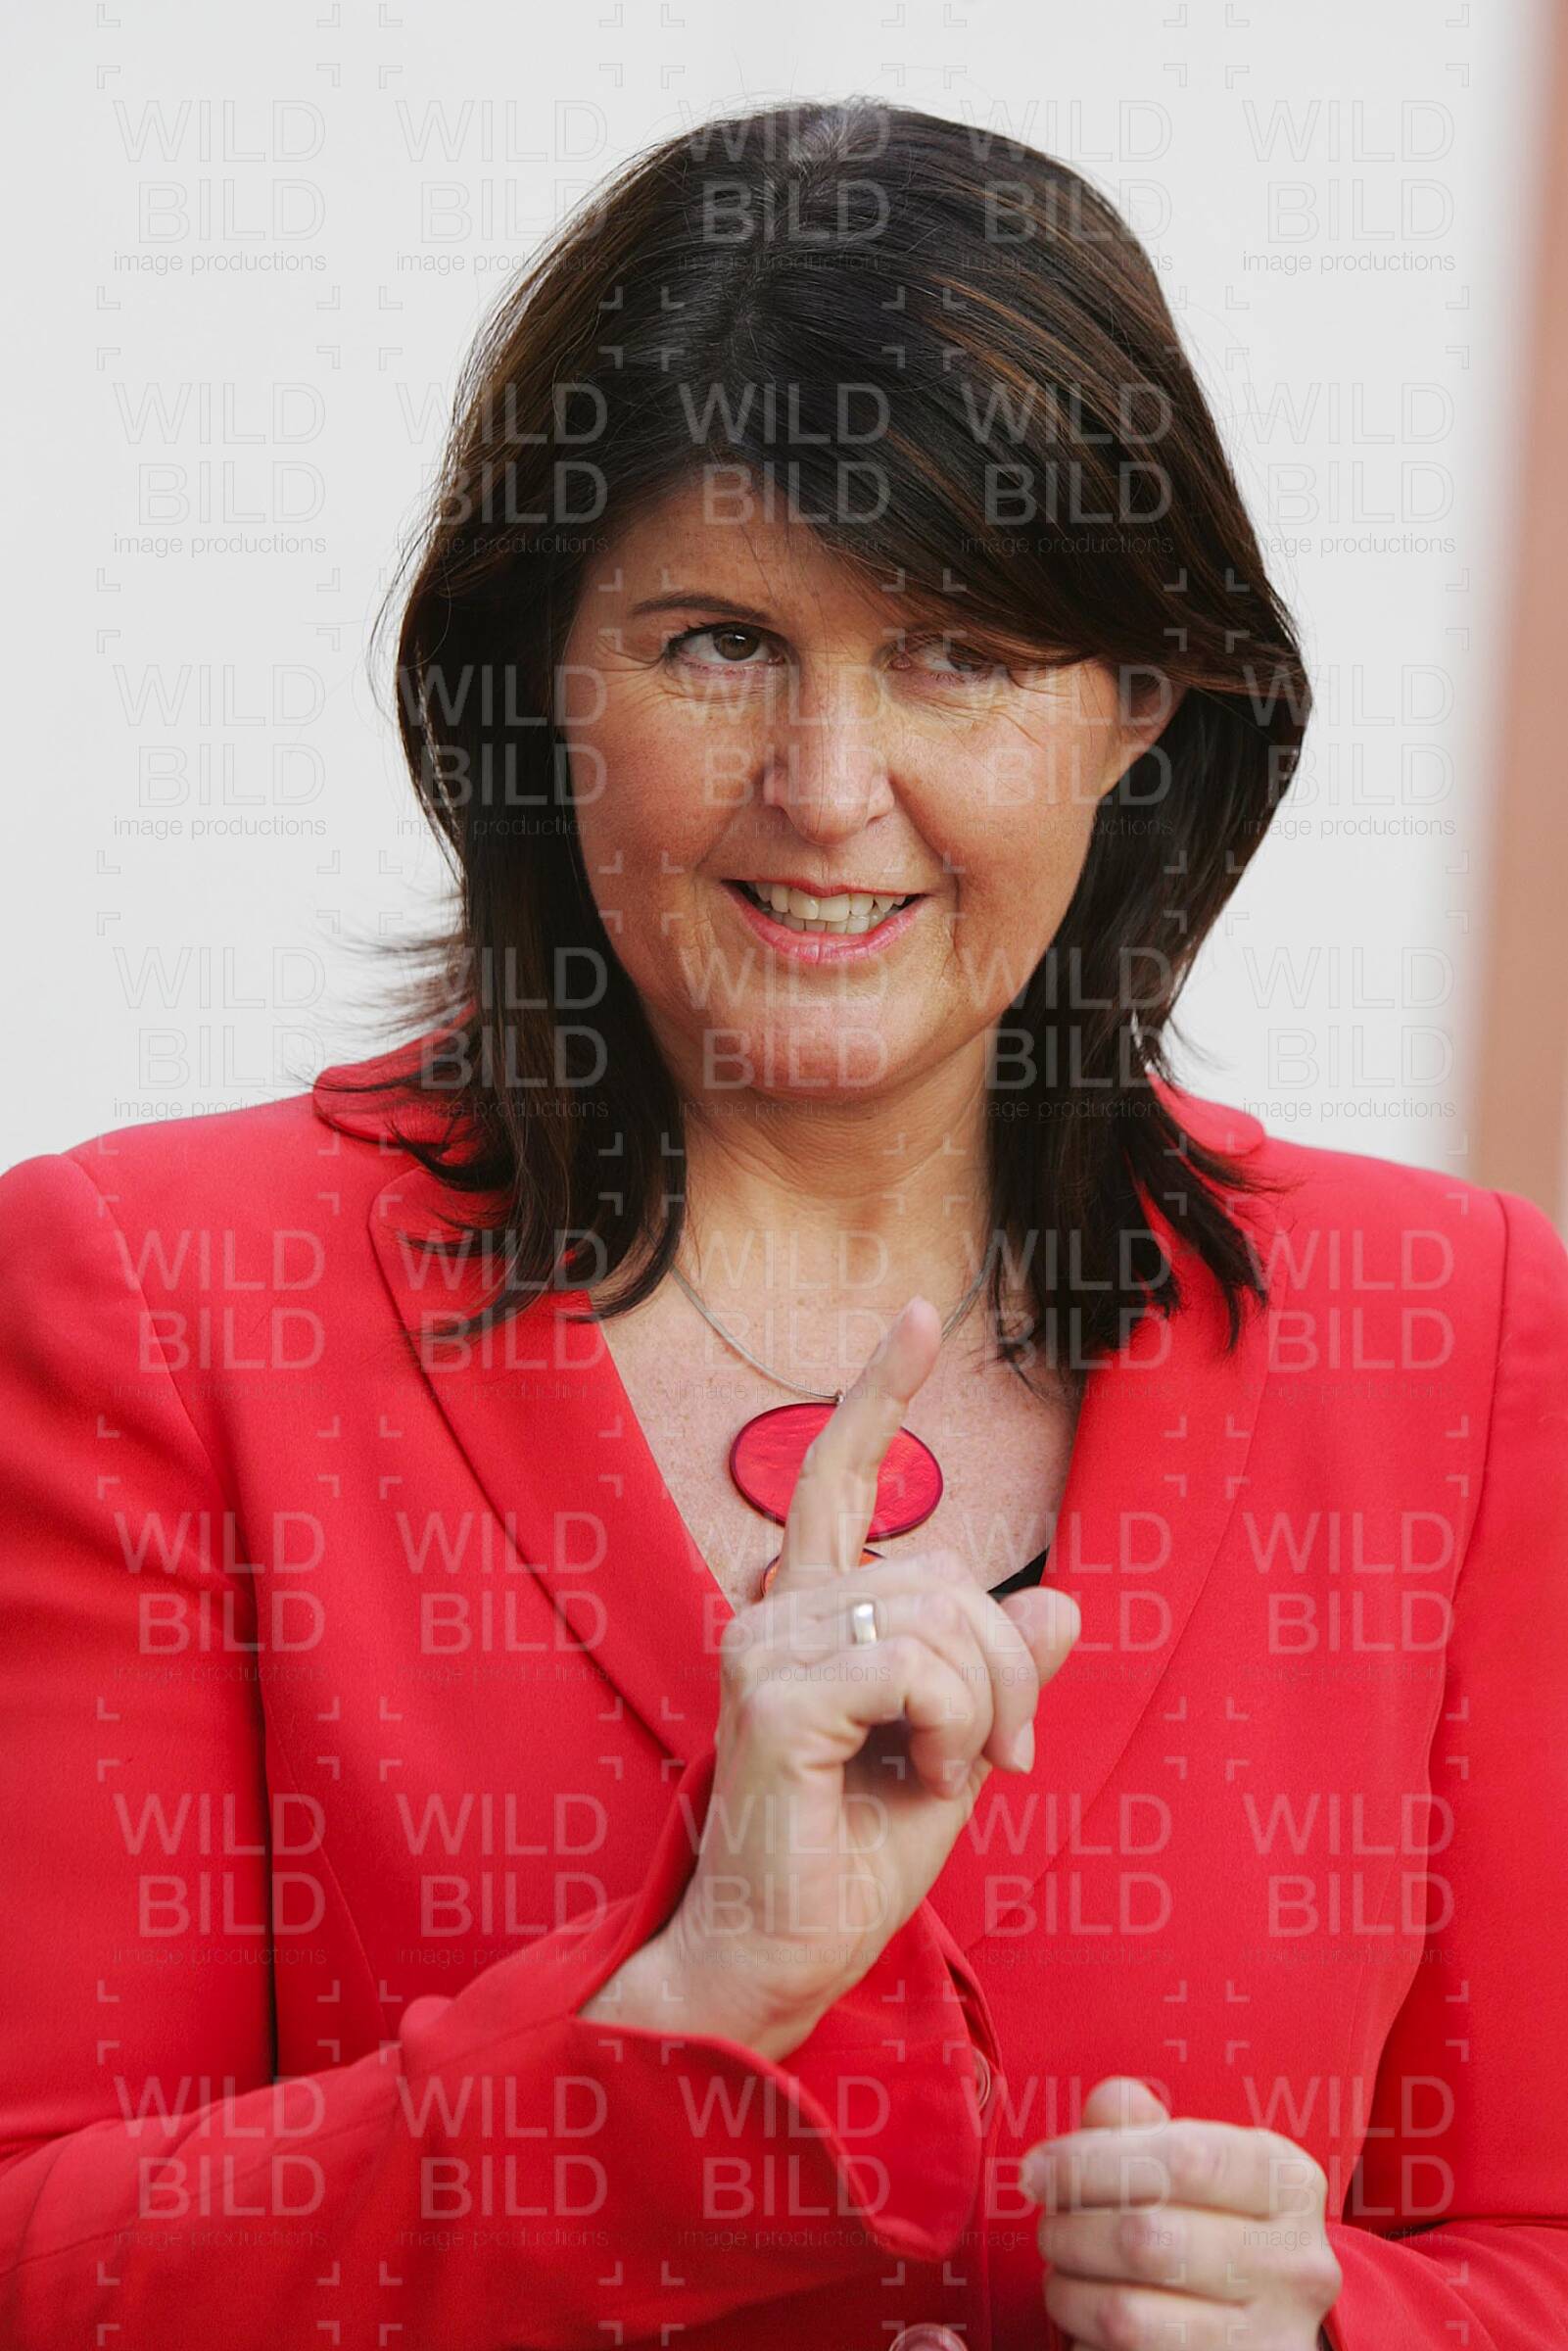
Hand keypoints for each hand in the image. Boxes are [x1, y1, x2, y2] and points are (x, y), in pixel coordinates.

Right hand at [660, 1295, 1081, 2060]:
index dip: (880, 1396)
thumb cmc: (854, 1859)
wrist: (783, 1957)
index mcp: (808, 1614)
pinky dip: (952, 1731)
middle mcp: (773, 1612)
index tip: (920, 1312)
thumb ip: (994, 1674)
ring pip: (938, 1617)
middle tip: (1004, 1758)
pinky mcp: (776, 1696)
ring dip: (980, 1711)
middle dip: (1003, 1667)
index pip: (841, 1481)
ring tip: (946, 1779)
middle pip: (941, 1574)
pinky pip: (915, 1668)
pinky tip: (922, 1783)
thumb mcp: (956, 1752)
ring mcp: (764, 1648)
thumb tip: (1061, 1599)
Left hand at [1022, 2075, 1342, 2348]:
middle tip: (1049, 2225)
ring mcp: (1271, 2341)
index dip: (1092, 2160)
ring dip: (1069, 2290)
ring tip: (1063, 2271)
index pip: (1184, 2158)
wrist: (1259, 2313)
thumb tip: (1108, 2105)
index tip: (1039, 2169)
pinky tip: (1088, 2316)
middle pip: (1147, 2239)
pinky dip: (1086, 2337)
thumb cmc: (1210, 2216)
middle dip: (1072, 2229)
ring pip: (1127, 2316)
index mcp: (1287, 2182)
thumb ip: (1142, 2125)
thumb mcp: (1191, 2155)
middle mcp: (1294, 2265)